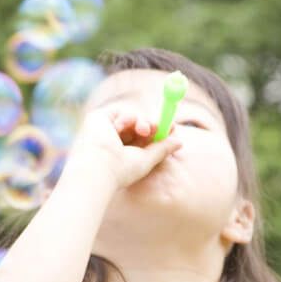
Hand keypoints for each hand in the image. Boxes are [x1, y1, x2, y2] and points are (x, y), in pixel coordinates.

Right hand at [68, 106, 182, 189]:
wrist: (99, 167)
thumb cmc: (121, 170)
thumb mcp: (147, 160)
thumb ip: (162, 149)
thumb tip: (180, 141)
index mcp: (123, 153)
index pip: (143, 139)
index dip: (159, 132)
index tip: (173, 128)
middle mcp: (114, 141)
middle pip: (139, 126)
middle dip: (154, 125)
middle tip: (163, 126)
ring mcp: (106, 130)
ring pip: (133, 118)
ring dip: (144, 122)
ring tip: (145, 130)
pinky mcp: (99, 119)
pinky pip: (122, 111)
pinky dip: (127, 117)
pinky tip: (120, 129)